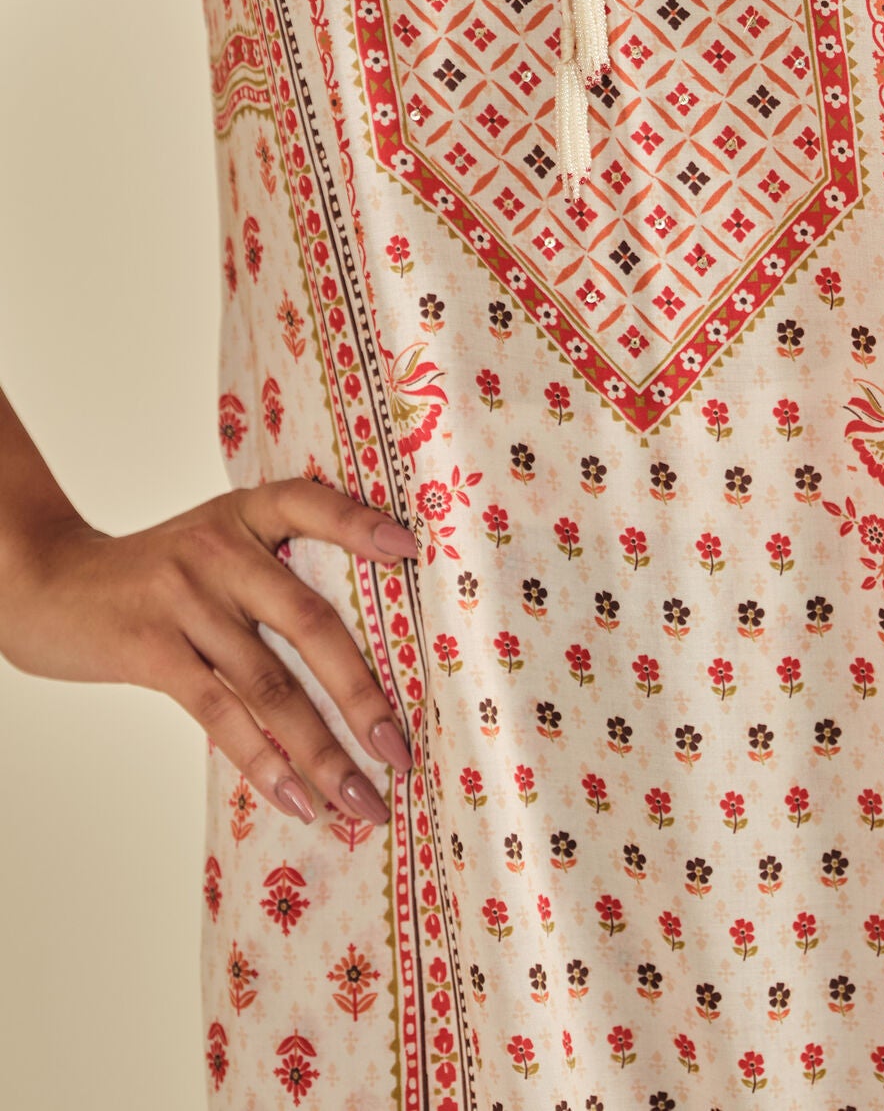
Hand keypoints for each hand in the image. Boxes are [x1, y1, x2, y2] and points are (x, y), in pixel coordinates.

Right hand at [0, 480, 418, 825]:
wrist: (48, 584)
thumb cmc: (152, 577)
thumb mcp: (210, 547)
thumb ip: (267, 572)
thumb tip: (353, 655)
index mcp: (243, 515)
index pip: (311, 504)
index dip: (361, 524)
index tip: (413, 550)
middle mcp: (219, 548)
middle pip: (308, 621)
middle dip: (362, 693)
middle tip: (402, 749)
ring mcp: (185, 598)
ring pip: (269, 684)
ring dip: (322, 751)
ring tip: (362, 800)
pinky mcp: (151, 649)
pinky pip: (220, 712)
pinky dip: (264, 762)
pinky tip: (298, 801)